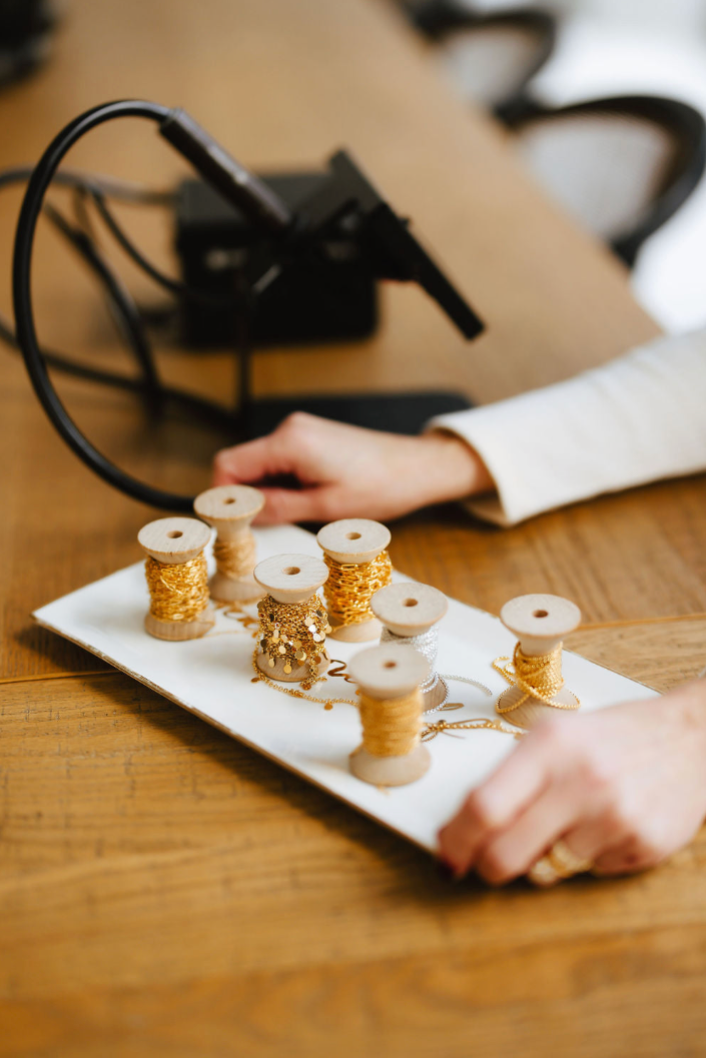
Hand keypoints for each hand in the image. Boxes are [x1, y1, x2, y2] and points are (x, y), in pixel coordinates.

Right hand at [213, 412, 492, 523]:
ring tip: (299, 512)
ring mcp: (301, 431)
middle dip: (247, 497)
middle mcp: (291, 429)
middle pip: (243, 464)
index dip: (223, 496)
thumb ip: (277, 508)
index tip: (230, 522)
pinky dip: (283, 483)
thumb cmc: (380, 486)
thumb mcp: (324, 508)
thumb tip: (241, 515)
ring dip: (268, 492)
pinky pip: (280, 462)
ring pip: (262, 466)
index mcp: (290, 442)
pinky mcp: (311, 438)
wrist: (416, 467)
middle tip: (265, 526)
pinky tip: (307, 499)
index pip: (229, 464)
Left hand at [438, 678, 705, 882]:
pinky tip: (606, 825)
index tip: (446, 856)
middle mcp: (582, 781)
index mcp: (550, 746)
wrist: (690, 737)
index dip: (456, 840)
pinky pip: (591, 872)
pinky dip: (589, 857)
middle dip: (488, 866)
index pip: (485, 807)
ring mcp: (616, 817)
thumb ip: (511, 777)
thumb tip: (462, 827)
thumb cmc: (609, 737)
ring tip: (570, 822)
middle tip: (487, 864)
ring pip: (548, 869)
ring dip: (546, 856)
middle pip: (507, 853)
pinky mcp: (644, 846)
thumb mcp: (555, 736)